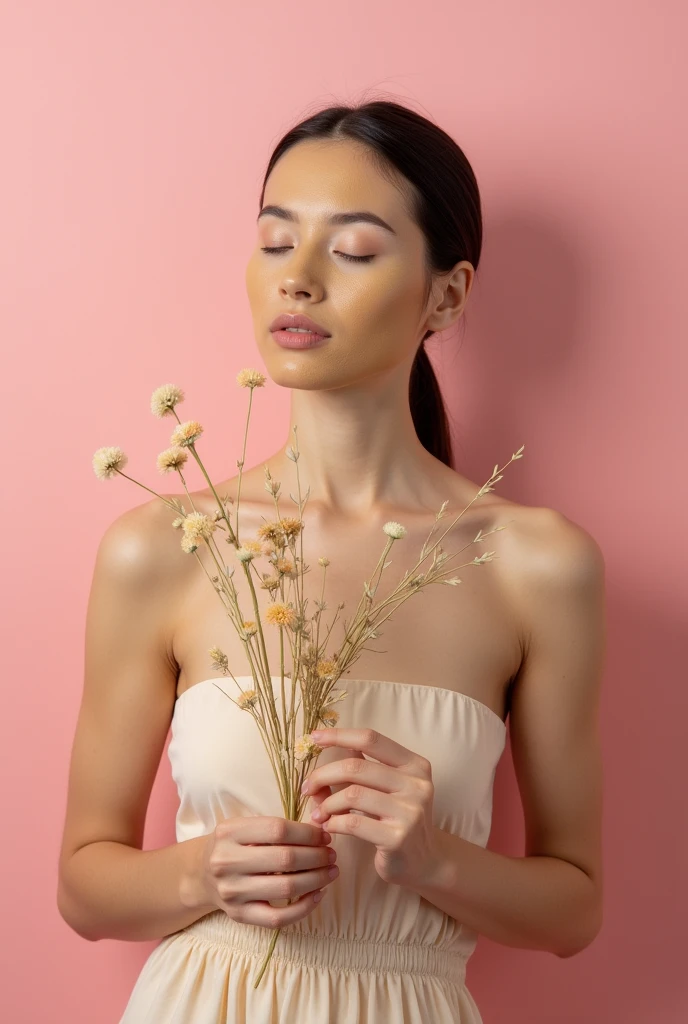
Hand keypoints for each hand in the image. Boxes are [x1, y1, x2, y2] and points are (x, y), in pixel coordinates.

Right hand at [184, 815, 338, 928]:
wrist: (201, 875)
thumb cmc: (233, 845)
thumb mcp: (244, 826)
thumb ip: (275, 826)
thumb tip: (320, 830)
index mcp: (229, 832)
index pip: (278, 830)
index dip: (308, 833)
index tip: (324, 835)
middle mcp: (227, 862)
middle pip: (285, 859)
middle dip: (317, 856)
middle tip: (332, 854)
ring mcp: (232, 892)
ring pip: (286, 888)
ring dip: (317, 879)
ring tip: (331, 871)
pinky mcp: (239, 915)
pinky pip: (278, 918)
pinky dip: (304, 907)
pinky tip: (318, 894)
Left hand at [301, 727, 438, 887]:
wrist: (425, 863)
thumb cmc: (399, 820)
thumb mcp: (391, 788)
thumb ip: (367, 767)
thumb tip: (333, 746)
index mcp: (415, 765)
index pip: (371, 739)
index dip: (340, 735)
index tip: (315, 737)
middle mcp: (417, 785)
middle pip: (356, 767)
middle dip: (323, 775)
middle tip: (307, 787)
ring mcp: (410, 812)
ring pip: (352, 794)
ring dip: (327, 804)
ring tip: (319, 813)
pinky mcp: (397, 838)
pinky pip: (353, 822)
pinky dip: (333, 823)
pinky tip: (329, 827)